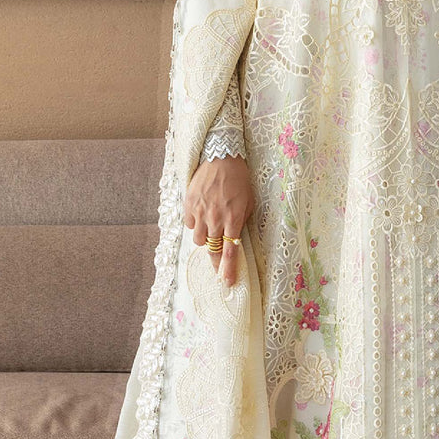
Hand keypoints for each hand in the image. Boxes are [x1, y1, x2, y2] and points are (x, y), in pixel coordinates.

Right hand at [183, 155, 255, 285]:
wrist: (221, 156)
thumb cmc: (240, 179)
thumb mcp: (249, 201)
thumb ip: (241, 221)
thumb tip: (235, 237)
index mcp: (234, 218)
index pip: (230, 250)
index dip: (228, 268)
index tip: (227, 282)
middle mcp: (216, 218)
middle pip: (212, 249)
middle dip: (215, 260)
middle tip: (217, 265)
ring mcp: (200, 211)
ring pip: (199, 239)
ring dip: (206, 239)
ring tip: (211, 229)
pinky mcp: (189, 204)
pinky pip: (189, 224)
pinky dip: (195, 224)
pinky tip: (201, 215)